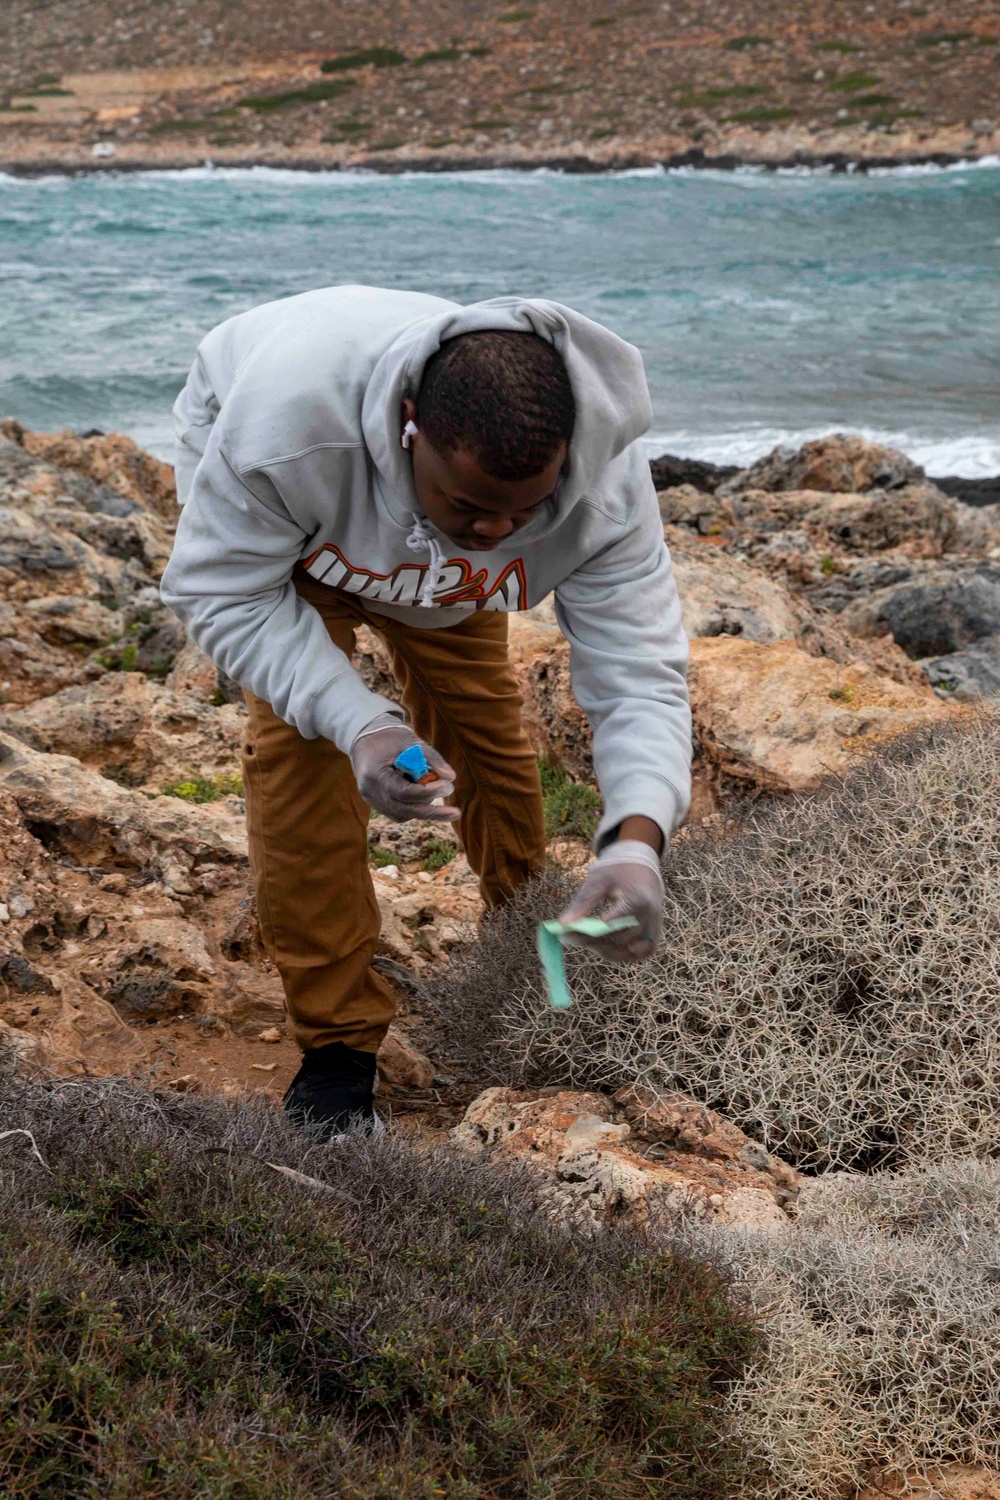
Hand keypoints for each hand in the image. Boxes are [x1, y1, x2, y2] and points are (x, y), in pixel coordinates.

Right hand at [350, 721, 459, 823]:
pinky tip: (425, 793)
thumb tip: (452, 777)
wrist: (365, 737)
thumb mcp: (411, 741)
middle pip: (403, 810)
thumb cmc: (390, 737)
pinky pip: (398, 811)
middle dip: (432, 812)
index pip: (404, 792)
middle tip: (456, 812)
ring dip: (423, 807)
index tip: (447, 786)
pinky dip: (414, 806)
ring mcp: (371, 800)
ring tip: (437, 789)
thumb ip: (431, 758)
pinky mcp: (376, 802)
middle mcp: (370, 792)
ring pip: (402, 814)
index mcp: (375, 774)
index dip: (428, 792)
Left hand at [557, 840, 663, 961]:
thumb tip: (563, 925)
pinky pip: (640, 953)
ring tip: (585, 940)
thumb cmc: (618, 870)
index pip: (610, 927)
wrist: (643, 865)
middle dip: (591, 943)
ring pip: (627, 952)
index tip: (566, 934)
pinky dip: (622, 954)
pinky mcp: (655, 933)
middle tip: (569, 937)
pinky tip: (605, 946)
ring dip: (604, 950)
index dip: (586, 934)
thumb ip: (583, 902)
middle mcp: (650, 918)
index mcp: (638, 901)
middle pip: (618, 942)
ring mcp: (655, 927)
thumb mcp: (598, 880)